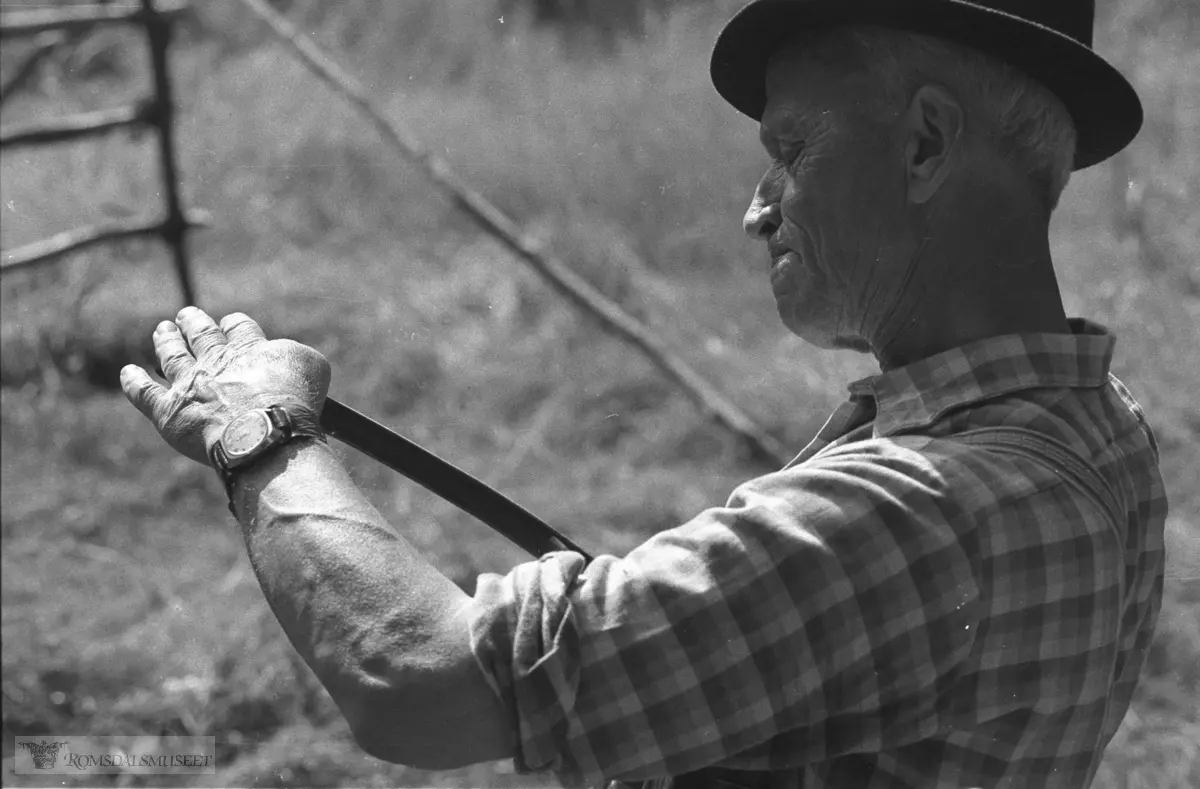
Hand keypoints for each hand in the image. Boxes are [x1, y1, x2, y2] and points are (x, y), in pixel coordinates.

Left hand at [120, 307, 330, 465]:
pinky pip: (145, 393)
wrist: (263, 432)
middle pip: (201, 334)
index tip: (231, 323)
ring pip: (172, 356)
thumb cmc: (293, 402)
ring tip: (162, 329)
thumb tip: (288, 358)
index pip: (238, 328)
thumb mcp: (313, 367)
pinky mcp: (169, 412)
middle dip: (194, 323)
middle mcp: (215, 360)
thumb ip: (296, 356)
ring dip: (166, 341)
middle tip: (187, 315)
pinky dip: (134, 383)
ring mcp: (189, 385)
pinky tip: (128, 373)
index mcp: (248, 347)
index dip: (234, 325)